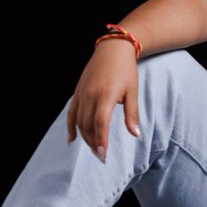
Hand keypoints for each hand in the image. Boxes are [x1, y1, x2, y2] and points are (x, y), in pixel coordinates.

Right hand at [66, 39, 142, 162]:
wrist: (113, 49)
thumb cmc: (126, 70)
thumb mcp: (133, 91)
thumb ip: (132, 114)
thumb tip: (135, 134)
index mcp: (106, 96)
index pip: (101, 124)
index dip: (101, 141)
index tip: (103, 155)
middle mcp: (90, 96)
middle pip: (88, 126)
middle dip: (94, 144)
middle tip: (101, 157)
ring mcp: (82, 94)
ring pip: (79, 122)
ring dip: (85, 137)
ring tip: (94, 149)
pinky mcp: (77, 92)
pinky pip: (71, 113)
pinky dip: (71, 127)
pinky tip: (72, 139)